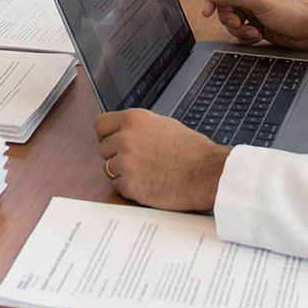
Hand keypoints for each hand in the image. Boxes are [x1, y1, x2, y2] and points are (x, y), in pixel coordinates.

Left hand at [95, 109, 228, 211]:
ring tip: (146, 174)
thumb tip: (124, 131)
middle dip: (116, 156)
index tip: (112, 142)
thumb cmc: (192, 151)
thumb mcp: (163, 125)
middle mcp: (126, 137)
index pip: (100, 125)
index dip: (107, 135)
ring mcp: (126, 161)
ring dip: (123, 173)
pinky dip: (130, 189)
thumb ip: (139, 127)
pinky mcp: (129, 184)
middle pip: (103, 149)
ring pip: (109, 169)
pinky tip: (148, 185)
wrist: (206, 173)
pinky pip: (118, 187)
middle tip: (136, 162)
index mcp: (134, 119)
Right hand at [201, 0, 307, 52]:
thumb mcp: (259, 1)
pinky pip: (239, 30)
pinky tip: (256, 36)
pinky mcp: (254, 23)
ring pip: (230, 20)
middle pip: (223, 5)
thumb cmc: (291, 11)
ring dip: (239, 29)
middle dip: (229, 18)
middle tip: (238, 24)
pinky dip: (244, 35)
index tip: (207, 12)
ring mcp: (252, 9)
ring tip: (253, 32)